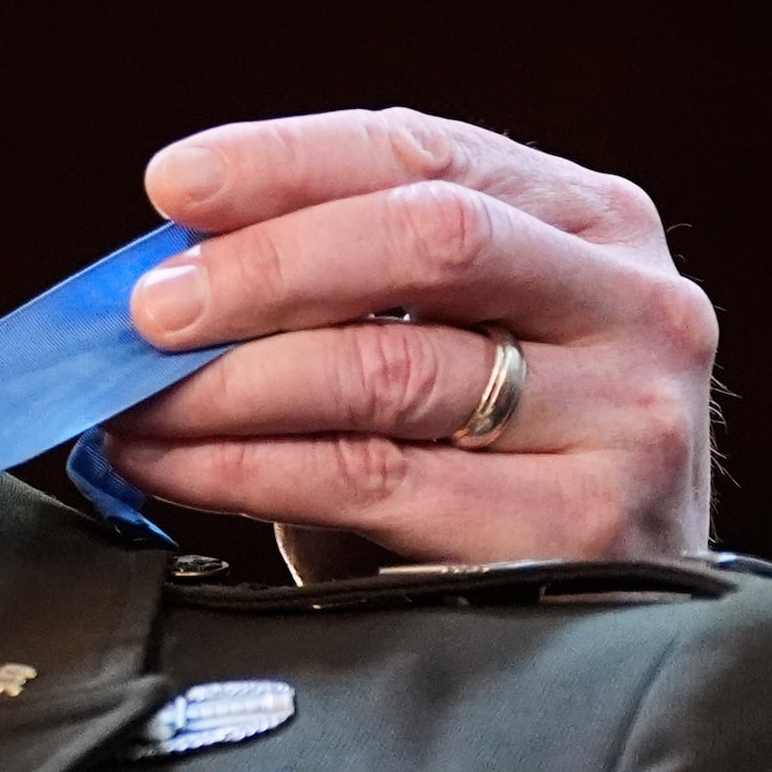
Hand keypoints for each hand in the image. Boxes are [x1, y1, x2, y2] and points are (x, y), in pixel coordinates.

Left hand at [102, 109, 716, 565]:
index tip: (174, 185)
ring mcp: (626, 419)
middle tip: (149, 310)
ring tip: (135, 400)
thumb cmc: (492, 468)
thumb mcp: (443, 344)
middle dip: (263, 268)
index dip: (288, 160)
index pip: (429, 152)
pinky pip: (371, 480)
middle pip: (429, 240)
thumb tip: (166, 263)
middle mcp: (636, 305)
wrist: (596, 618)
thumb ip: (345, 287)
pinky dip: (245, 468)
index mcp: (595, 224)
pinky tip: (175, 466)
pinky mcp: (581, 530)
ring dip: (230, 383)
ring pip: (390, 369)